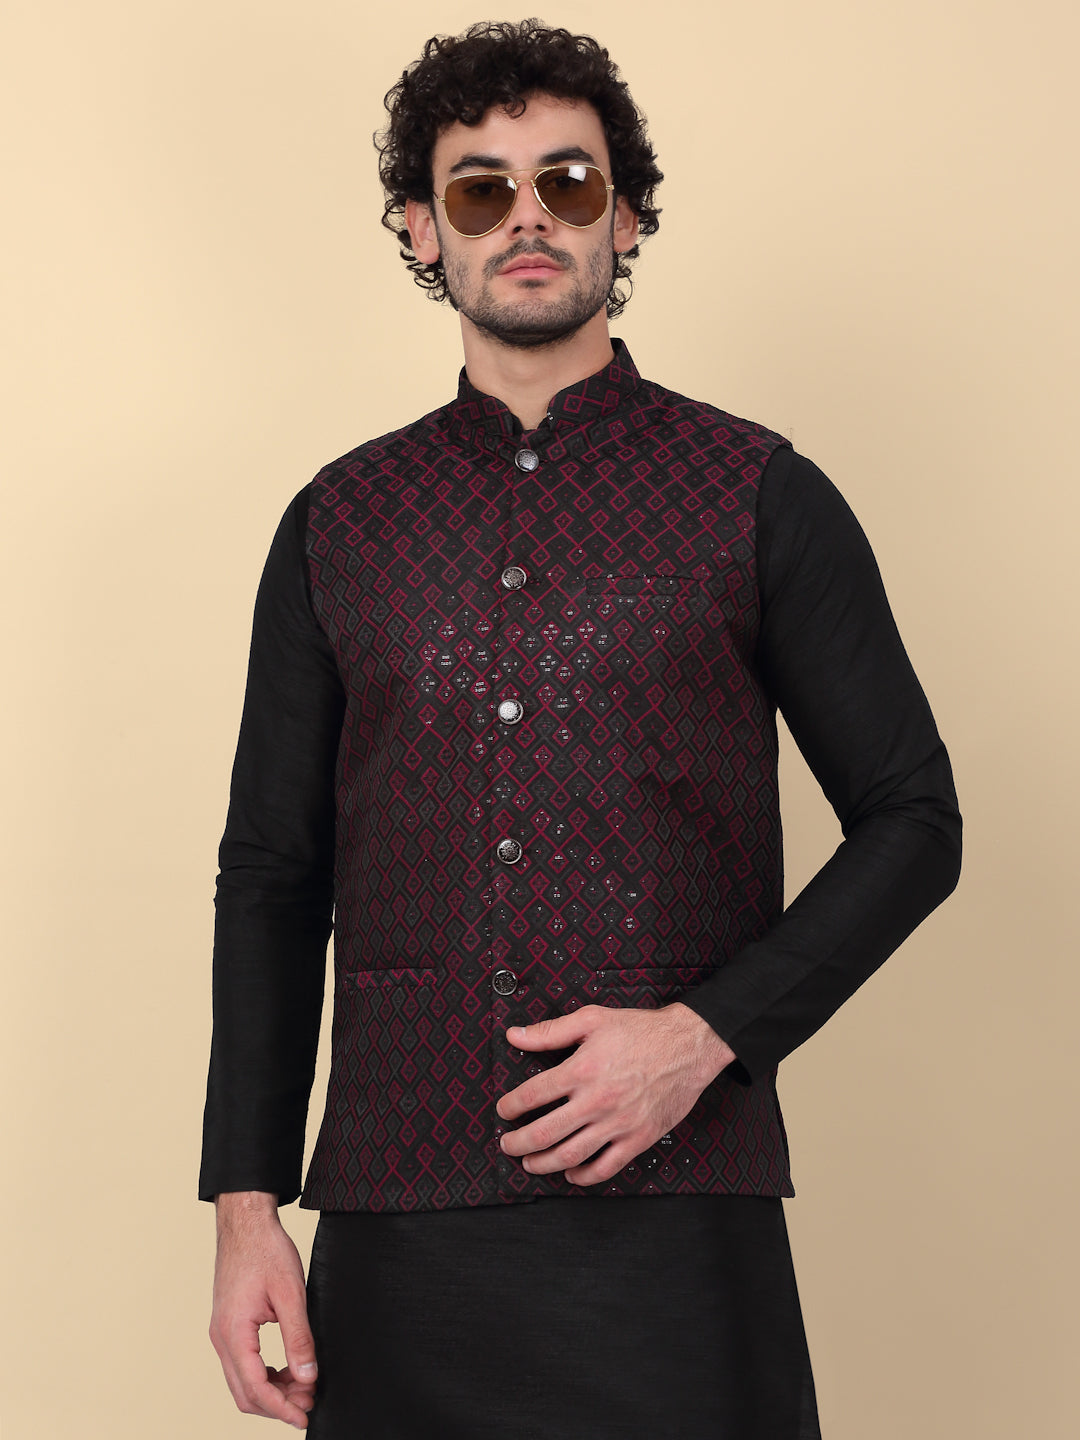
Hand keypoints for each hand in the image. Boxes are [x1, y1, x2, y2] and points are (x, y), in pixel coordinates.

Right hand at [210, 1191, 316, 1429]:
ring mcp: (221, 1333)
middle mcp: (221, 1338)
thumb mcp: (291, 1293)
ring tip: (303, 1386)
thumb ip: (299, 1338)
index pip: (255, 1388)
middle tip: (310, 1402)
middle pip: (245, 1393)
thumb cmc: (266, 1250)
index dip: (281, 1409)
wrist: (245, 1222)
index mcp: (234, 1333)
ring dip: (271, 1391)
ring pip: (242, 1381)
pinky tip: (287, 1370)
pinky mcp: (227, 1326)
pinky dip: (264, 1375)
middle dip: (278, 1404)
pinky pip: (242, 1364)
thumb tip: (308, 1377)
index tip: (304, 1417)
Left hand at [496, 1001, 735, 1185]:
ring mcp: (617, 1124)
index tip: (504, 1110)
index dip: (511, 1106)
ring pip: (570, 1156)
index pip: (532, 1095)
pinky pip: (605, 1168)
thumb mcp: (593, 1019)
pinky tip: (571, 1173)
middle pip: (544, 1133)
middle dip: (518, 1143)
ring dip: (543, 1164)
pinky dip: (583, 1177)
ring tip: (530, 1163)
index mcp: (581, 1070)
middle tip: (506, 1144)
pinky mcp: (638, 1139)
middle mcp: (596, 1101)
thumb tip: (515, 1035)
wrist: (688, 1046)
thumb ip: (551, 1031)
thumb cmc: (642, 1030)